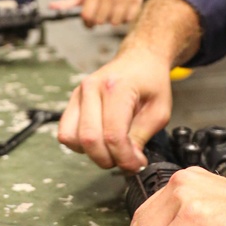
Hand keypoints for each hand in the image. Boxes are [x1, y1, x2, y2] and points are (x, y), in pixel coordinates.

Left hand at [51, 0, 145, 27]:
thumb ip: (69, 2)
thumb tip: (51, 7)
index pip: (87, 17)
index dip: (87, 21)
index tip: (89, 19)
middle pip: (99, 21)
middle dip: (99, 19)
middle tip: (102, 11)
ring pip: (114, 23)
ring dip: (111, 20)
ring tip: (112, 9)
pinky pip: (127, 20)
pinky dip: (124, 18)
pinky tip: (122, 8)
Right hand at [57, 45, 172, 170]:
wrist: (140, 59)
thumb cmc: (151, 81)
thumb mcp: (159, 111)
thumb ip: (141, 137)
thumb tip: (128, 161)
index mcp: (116, 88)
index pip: (112, 135)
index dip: (124, 158)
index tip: (135, 165)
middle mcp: (92, 88)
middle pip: (89, 139)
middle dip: (108, 159)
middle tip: (124, 160)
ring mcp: (79, 94)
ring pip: (72, 138)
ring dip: (92, 153)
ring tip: (111, 149)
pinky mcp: (72, 101)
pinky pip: (66, 133)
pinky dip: (80, 145)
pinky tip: (99, 140)